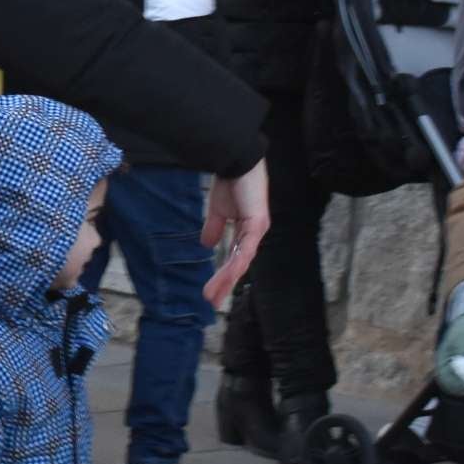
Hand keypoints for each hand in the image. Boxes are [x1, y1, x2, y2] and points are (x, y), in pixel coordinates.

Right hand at [199, 163, 269, 306]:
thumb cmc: (230, 181)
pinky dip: (237, 263)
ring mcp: (257, 230)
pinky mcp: (257, 224)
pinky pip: (245, 248)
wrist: (236, 161)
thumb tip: (206, 245)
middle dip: (224, 283)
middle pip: (238, 265)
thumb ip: (214, 228)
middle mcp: (254, 233)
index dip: (223, 274)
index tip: (211, 290)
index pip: (234, 258)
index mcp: (246, 230)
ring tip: (213, 295)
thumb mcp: (218, 210)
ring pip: (241, 261)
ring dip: (227, 279)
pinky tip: (228, 275)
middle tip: (212, 302)